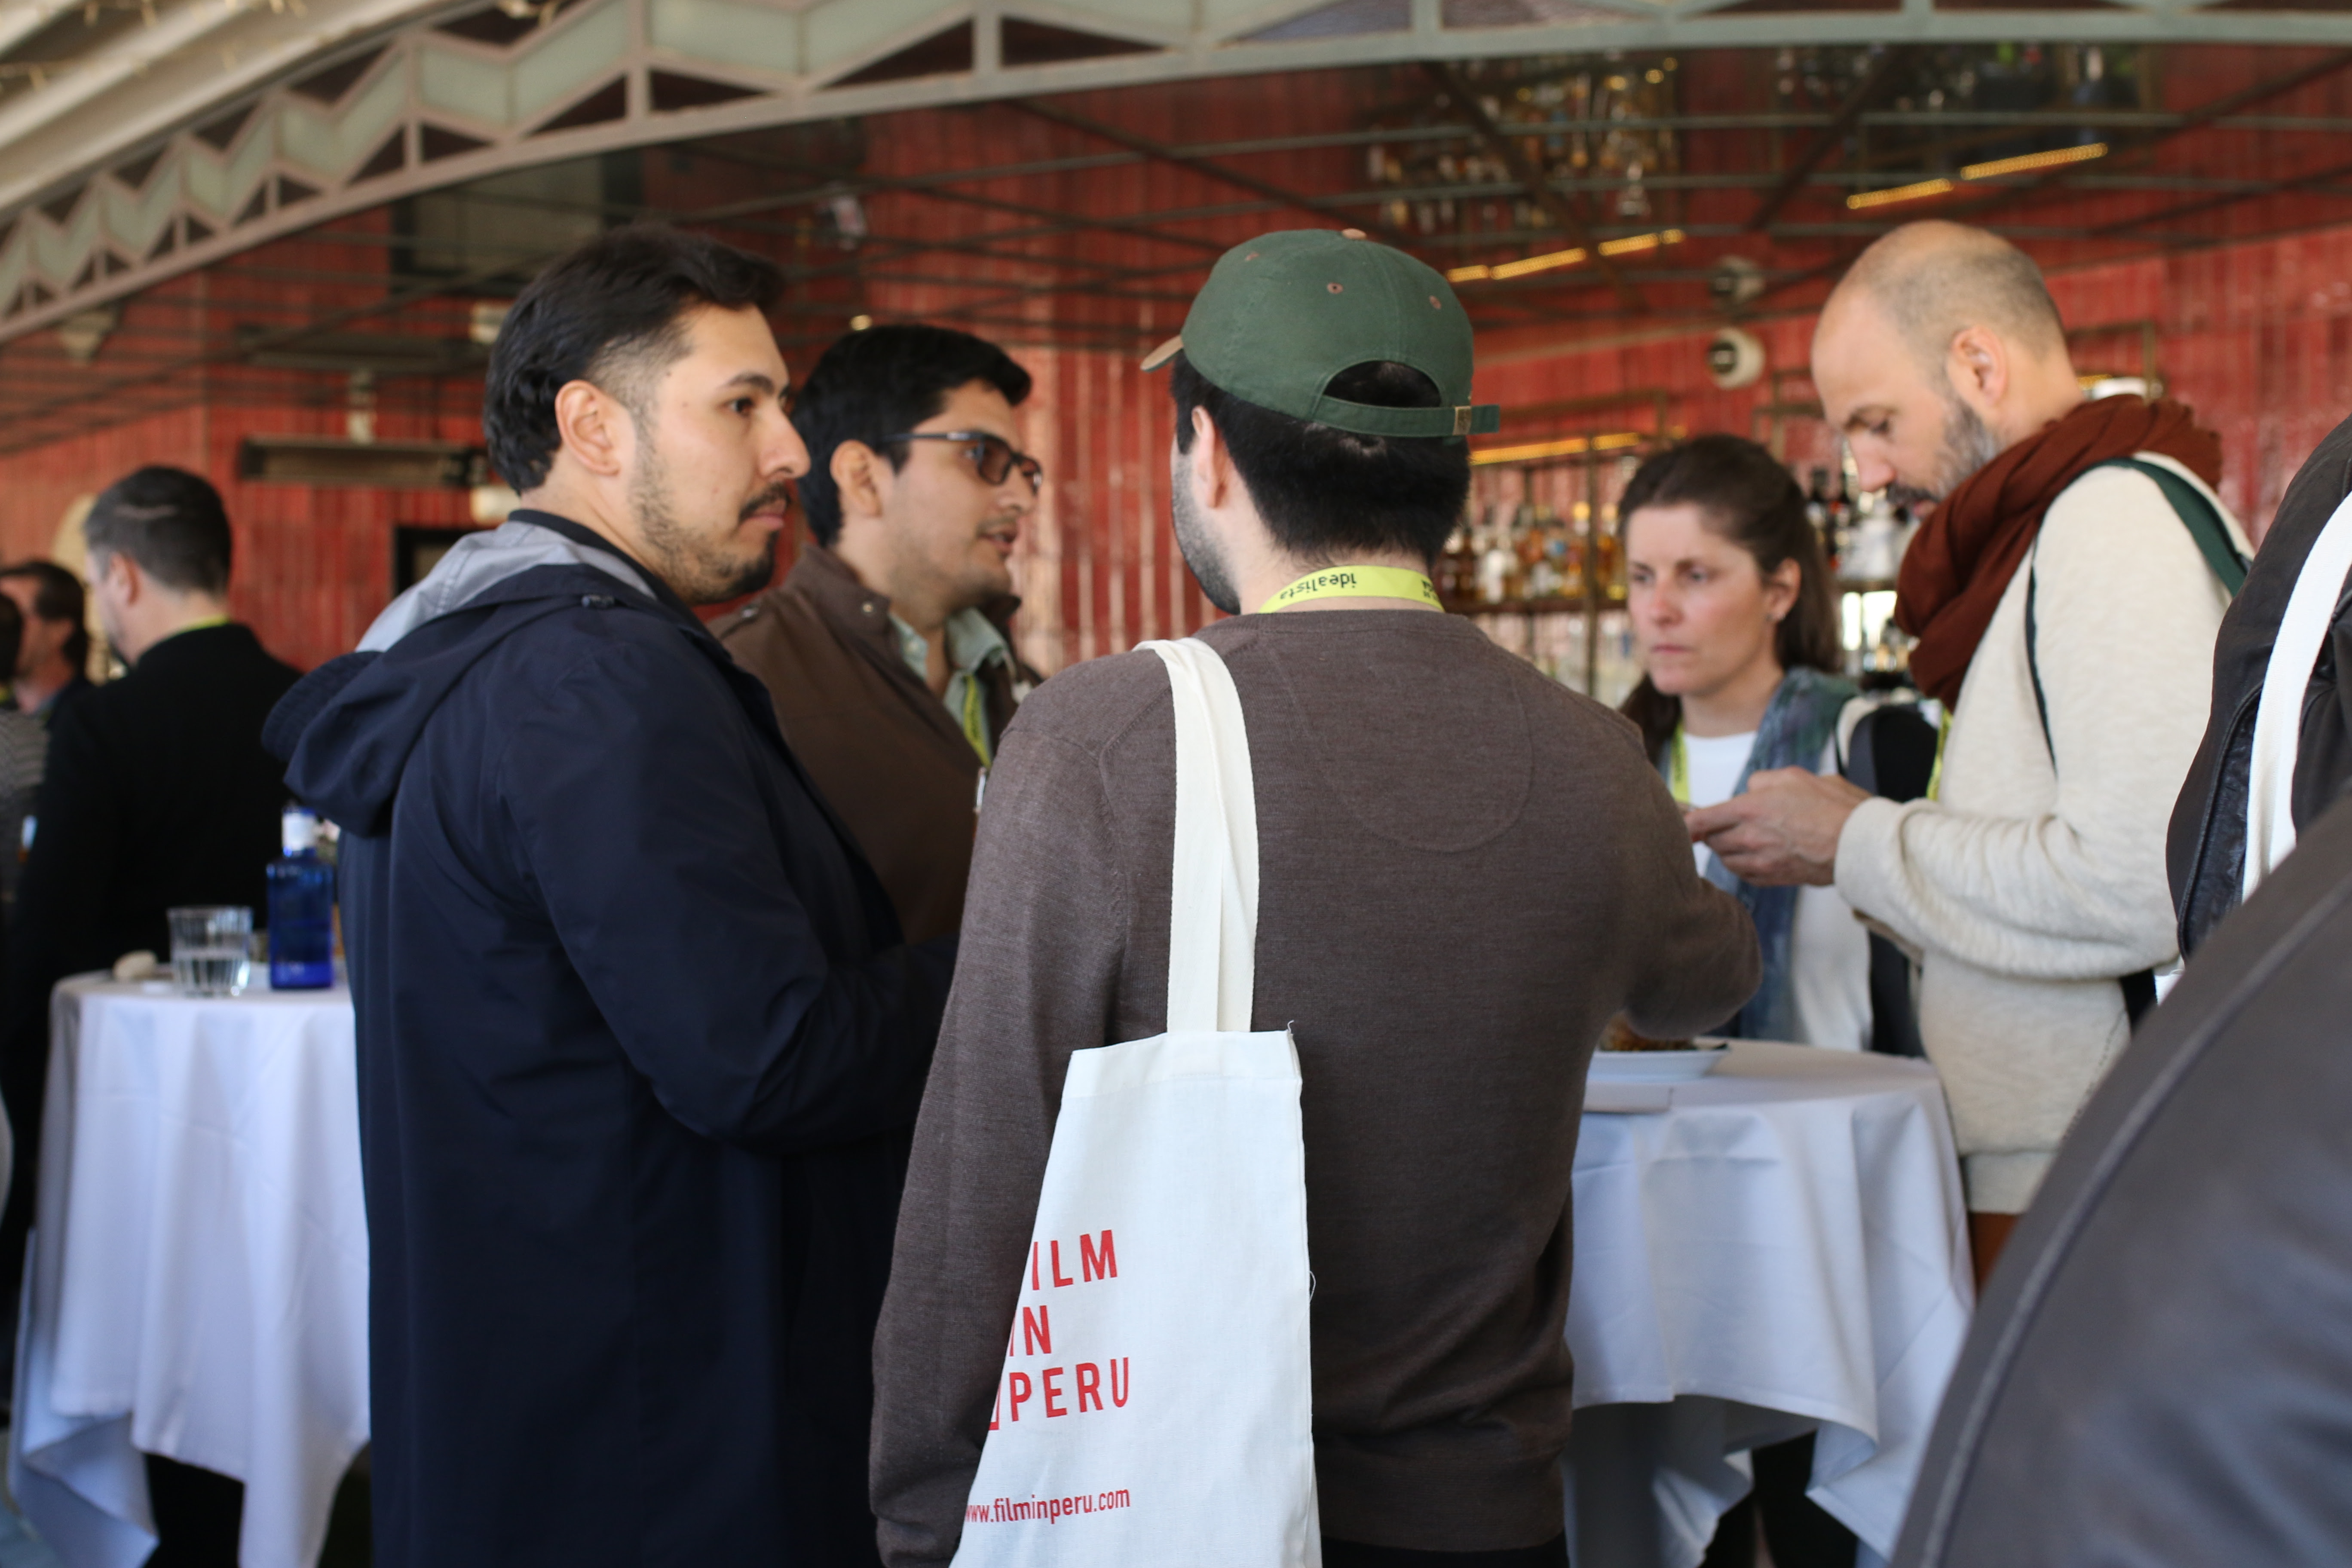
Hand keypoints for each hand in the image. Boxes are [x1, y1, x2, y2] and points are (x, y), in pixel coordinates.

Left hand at [1683, 767, 1869, 887]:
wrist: (1859, 844)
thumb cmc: (1834, 808)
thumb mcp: (1795, 776)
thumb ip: (1763, 781)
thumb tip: (1749, 789)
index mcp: (1749, 809)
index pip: (1699, 820)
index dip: (1684, 823)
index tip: (1677, 823)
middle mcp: (1748, 838)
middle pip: (1710, 839)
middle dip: (1714, 830)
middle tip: (1728, 822)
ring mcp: (1759, 862)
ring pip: (1725, 858)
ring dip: (1729, 848)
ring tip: (1750, 836)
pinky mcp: (1771, 879)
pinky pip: (1743, 873)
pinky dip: (1744, 864)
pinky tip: (1760, 853)